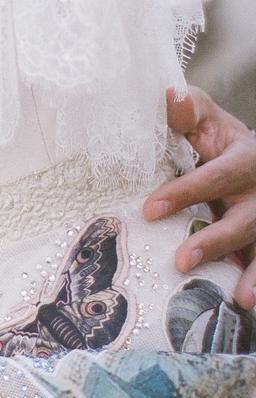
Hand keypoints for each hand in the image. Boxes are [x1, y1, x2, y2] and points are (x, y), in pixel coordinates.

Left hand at [143, 86, 255, 307]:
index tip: (150, 209)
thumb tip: (166, 95)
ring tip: (241, 297)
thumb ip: (188, 109)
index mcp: (246, 157)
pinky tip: (248, 302)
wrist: (255, 158)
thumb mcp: (209, 119)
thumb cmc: (221, 140)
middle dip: (215, 240)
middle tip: (181, 260)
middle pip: (245, 218)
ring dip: (253, 273)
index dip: (185, 192)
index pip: (216, 175)